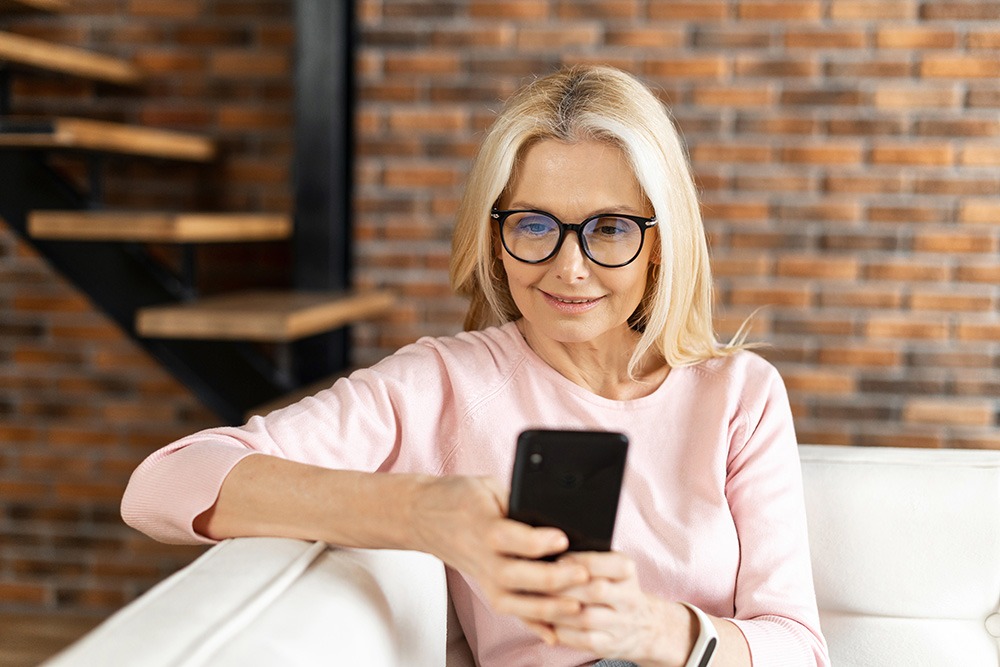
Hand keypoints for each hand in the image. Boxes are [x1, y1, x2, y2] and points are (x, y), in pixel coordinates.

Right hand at [407, 475, 589, 619]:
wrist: (421, 516)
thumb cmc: (459, 497)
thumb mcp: (488, 487)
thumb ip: (519, 502)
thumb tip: (555, 515)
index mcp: (482, 526)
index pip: (510, 539)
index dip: (538, 541)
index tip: (563, 537)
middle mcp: (480, 557)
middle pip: (515, 575)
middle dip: (551, 578)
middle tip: (583, 573)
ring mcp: (481, 577)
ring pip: (512, 602)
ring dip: (546, 608)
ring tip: (577, 606)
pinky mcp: (484, 588)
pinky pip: (509, 612)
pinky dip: (531, 625)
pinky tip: (554, 635)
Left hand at [527, 551, 693, 665]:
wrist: (643, 626)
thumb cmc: (613, 587)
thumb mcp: (611, 566)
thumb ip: (587, 557)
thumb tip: (548, 547)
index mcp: (628, 571)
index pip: (608, 563)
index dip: (580, 561)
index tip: (557, 559)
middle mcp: (629, 598)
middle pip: (595, 590)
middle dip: (562, 585)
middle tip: (534, 579)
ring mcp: (620, 625)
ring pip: (585, 617)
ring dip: (556, 608)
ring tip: (534, 599)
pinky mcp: (608, 645)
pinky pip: (581, 639)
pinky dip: (560, 629)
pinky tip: (546, 620)